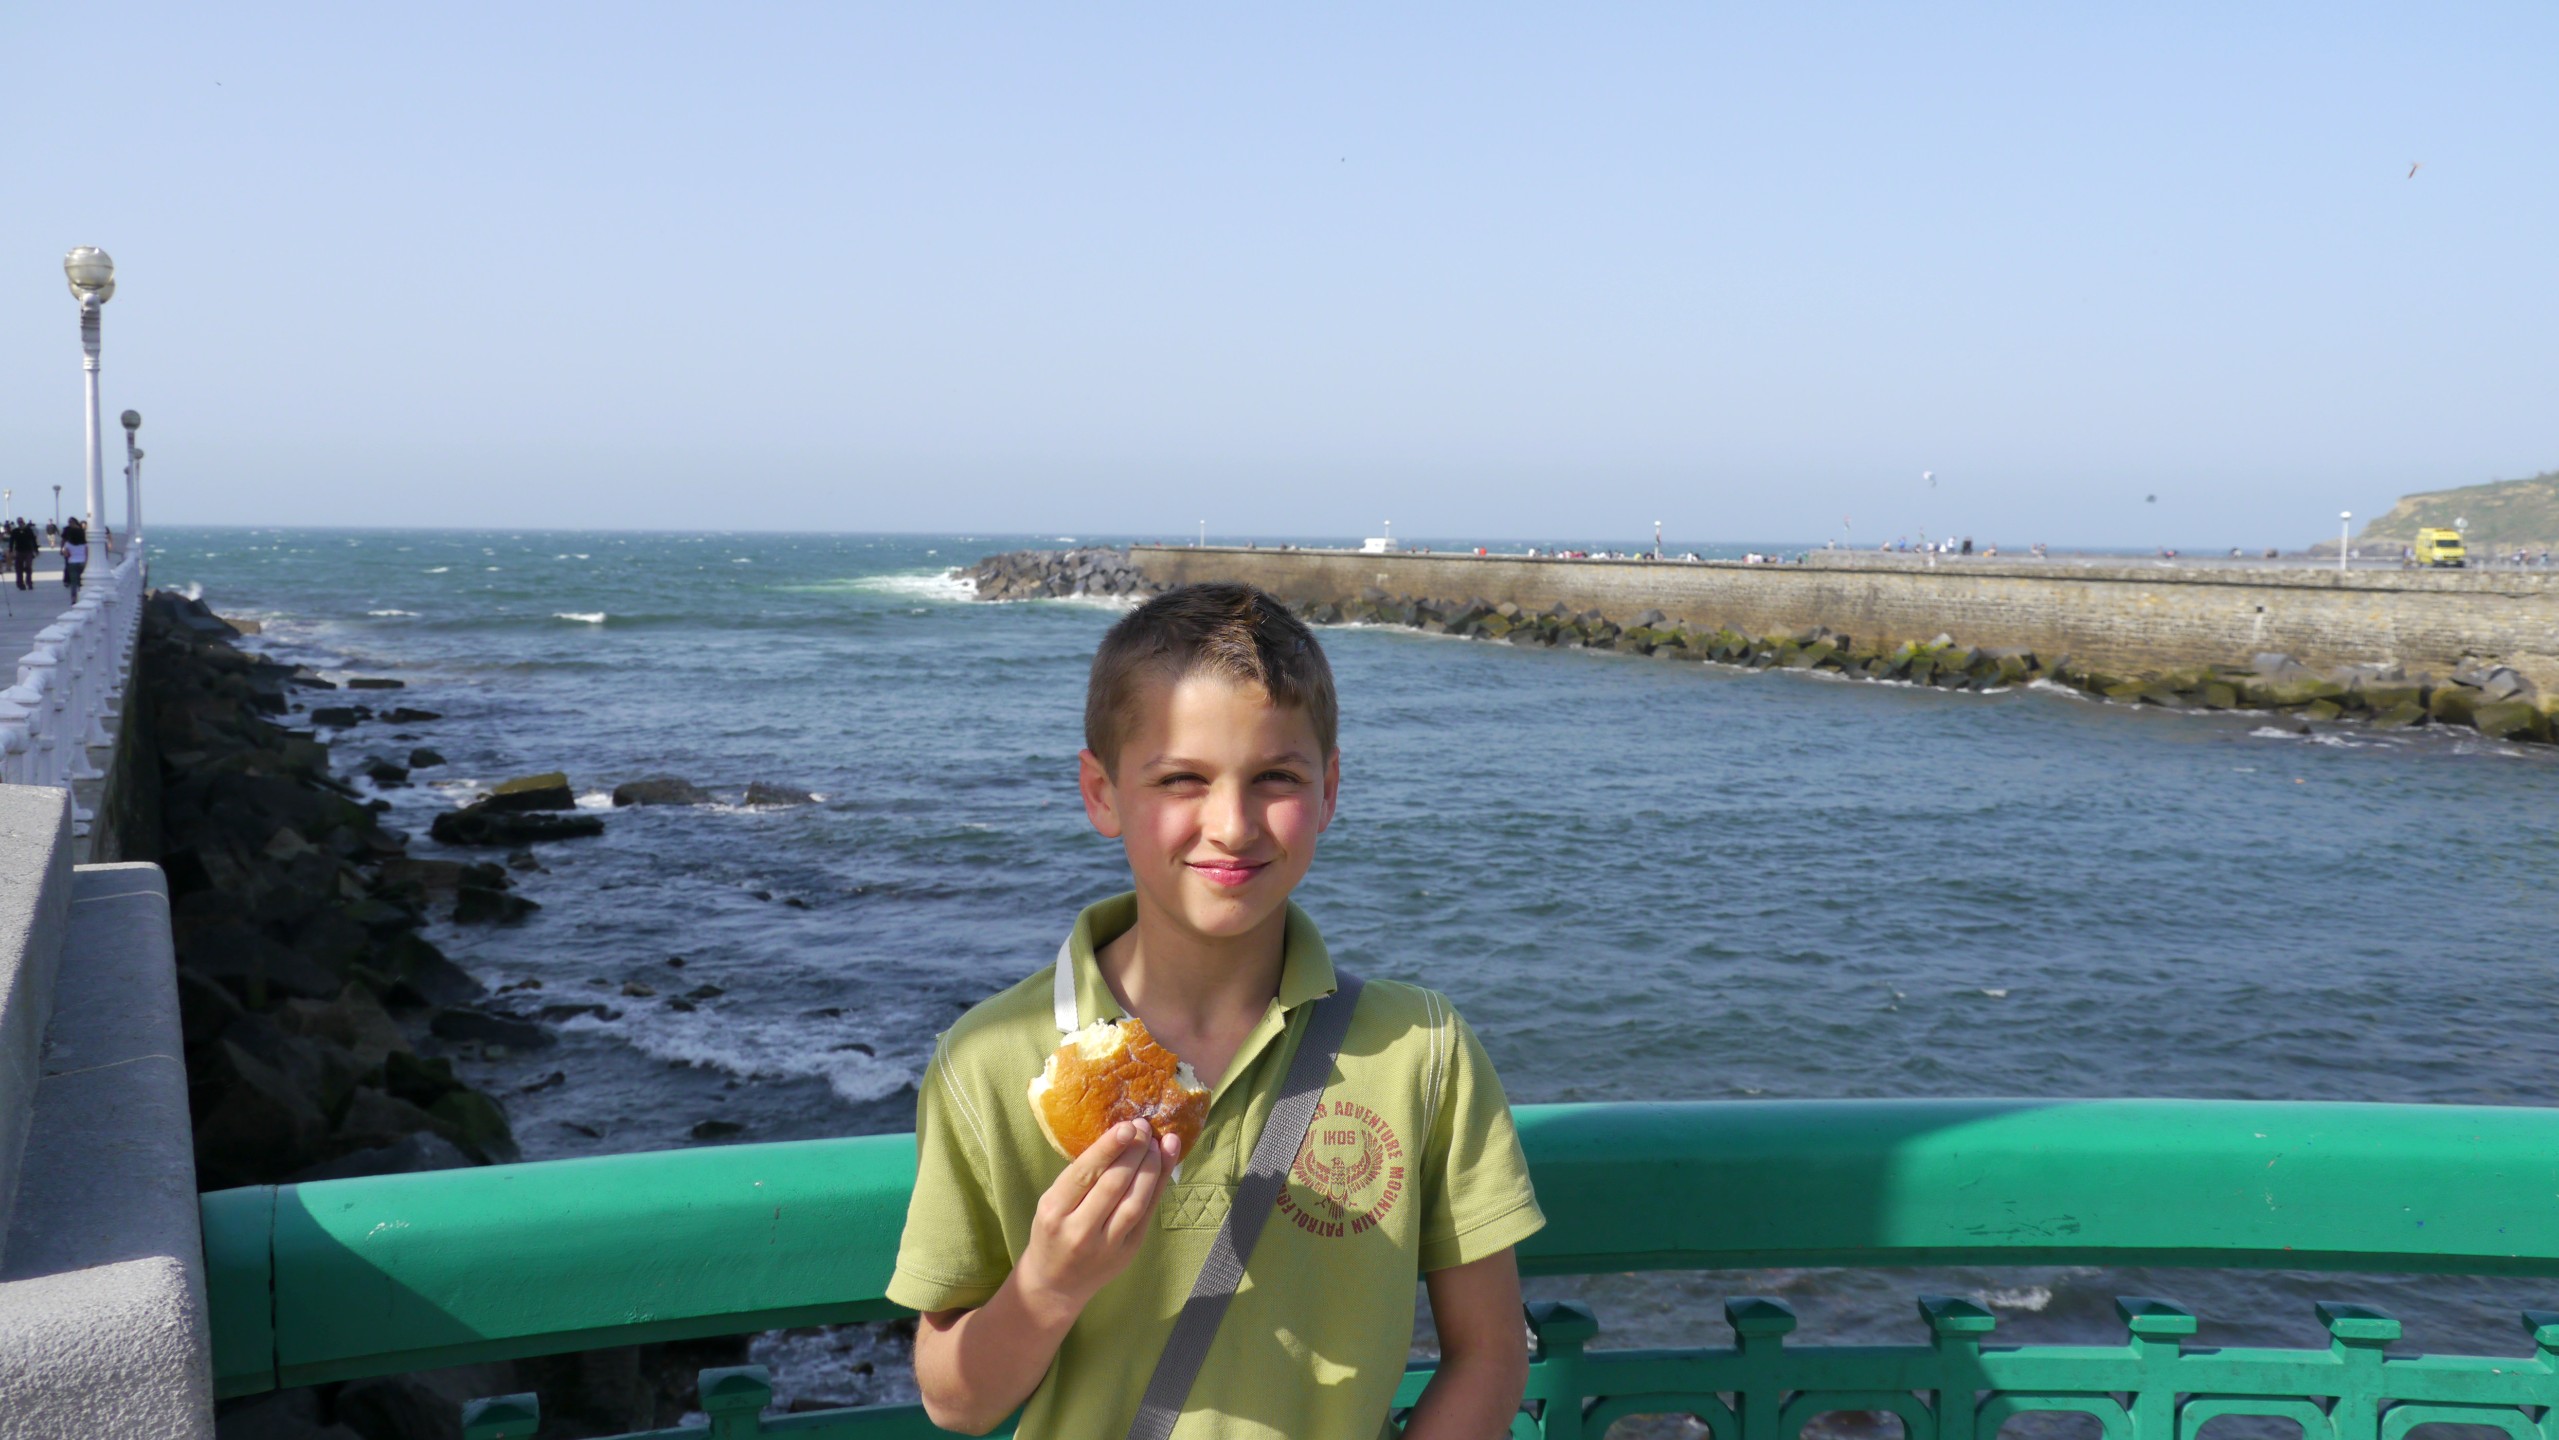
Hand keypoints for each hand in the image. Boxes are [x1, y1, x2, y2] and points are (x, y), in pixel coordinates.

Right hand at [1014, 1120, 1180, 1320]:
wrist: (1055, 1284)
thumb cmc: (1052, 1232)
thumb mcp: (1051, 1203)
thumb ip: (1080, 1176)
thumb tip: (1118, 1137)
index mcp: (1054, 1212)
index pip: (1085, 1175)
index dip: (1109, 1148)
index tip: (1127, 1126)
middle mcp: (1080, 1231)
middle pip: (1114, 1185)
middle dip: (1134, 1152)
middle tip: (1144, 1127)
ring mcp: (1107, 1245)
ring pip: (1136, 1201)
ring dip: (1151, 1168)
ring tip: (1158, 1142)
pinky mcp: (1128, 1252)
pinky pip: (1147, 1214)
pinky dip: (1158, 1186)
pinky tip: (1165, 1163)